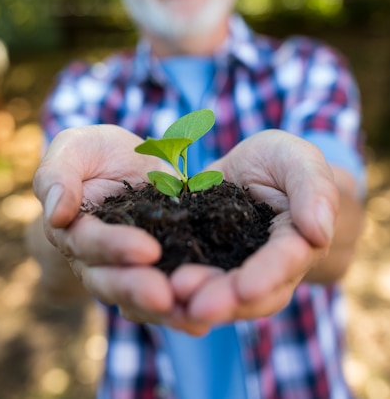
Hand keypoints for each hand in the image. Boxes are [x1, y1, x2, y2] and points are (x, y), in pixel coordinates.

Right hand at [33, 126, 182, 324]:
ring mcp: (129, 267)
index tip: (146, 249)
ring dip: (164, 310)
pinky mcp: (162, 264)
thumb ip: (58, 176)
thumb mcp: (73, 149)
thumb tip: (58, 213)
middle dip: (138, 290)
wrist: (125, 160)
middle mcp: (97, 259)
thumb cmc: (91, 153)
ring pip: (138, 299)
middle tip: (166, 295)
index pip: (88, 244)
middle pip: (111, 283)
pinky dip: (185, 306)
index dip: (114, 249)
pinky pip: (168, 291)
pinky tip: (207, 315)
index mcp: (73, 230)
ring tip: (192, 315)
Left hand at [168, 130, 339, 327]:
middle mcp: (266, 268)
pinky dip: (167, 287)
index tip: (245, 289)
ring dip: (192, 300)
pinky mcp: (201, 262)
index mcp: (296, 243)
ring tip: (166, 295)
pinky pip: (187, 280)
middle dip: (221, 300)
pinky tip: (144, 285)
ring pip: (217, 296)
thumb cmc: (283, 160)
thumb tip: (319, 232)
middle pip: (249, 294)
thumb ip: (313, 189)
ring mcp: (232, 269)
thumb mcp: (299, 160)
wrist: (252, 167)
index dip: (266, 276)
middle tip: (191, 302)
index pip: (285, 263)